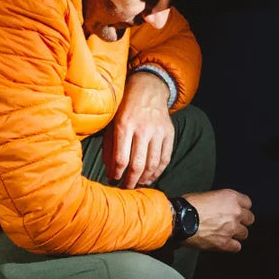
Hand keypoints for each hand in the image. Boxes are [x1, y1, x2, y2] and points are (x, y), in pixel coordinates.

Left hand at [103, 71, 173, 187]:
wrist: (148, 89)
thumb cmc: (125, 108)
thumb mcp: (112, 123)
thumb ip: (109, 147)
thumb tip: (110, 172)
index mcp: (124, 125)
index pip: (121, 158)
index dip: (117, 174)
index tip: (113, 180)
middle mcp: (142, 129)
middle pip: (137, 165)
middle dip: (130, 181)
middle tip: (125, 189)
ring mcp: (158, 132)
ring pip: (152, 164)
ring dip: (144, 179)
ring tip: (137, 184)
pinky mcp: (169, 134)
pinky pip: (165, 159)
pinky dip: (158, 172)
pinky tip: (150, 177)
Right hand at [183, 189, 254, 252]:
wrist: (179, 219)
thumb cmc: (188, 206)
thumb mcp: (206, 195)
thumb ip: (219, 202)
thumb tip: (220, 208)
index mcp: (230, 197)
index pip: (248, 203)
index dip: (241, 207)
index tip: (237, 210)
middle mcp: (235, 212)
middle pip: (249, 219)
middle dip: (242, 221)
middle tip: (233, 222)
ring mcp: (231, 228)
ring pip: (245, 233)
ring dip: (237, 233)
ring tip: (228, 233)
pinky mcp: (225, 243)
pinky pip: (237, 247)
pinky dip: (232, 246)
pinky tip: (226, 243)